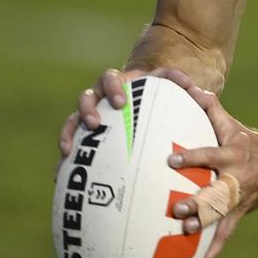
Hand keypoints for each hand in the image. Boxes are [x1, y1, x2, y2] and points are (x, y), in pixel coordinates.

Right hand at [56, 67, 190, 167]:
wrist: (158, 104)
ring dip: (70, 132)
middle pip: (87, 96)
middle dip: (88, 109)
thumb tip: (198, 92)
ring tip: (68, 151)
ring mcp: (95, 115)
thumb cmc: (170, 98)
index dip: (112, 88)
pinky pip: (74, 145)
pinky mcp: (89, 134)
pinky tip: (58, 178)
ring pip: (74, 119)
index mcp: (123, 84)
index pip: (111, 78)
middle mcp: (103, 98)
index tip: (118, 102)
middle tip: (95, 124)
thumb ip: (186, 88)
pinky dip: (65, 160)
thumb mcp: (178, 90)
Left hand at [167, 85, 257, 257]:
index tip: (171, 160)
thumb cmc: (247, 139)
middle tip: (176, 209)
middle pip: (215, 190)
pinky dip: (215, 248)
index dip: (192, 157)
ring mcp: (239, 198)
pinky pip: (227, 233)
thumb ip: (210, 108)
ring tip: (185, 234)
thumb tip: (189, 86)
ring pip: (221, 214)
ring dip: (204, 225)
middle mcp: (235, 178)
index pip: (210, 154)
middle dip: (197, 201)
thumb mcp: (232, 123)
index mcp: (231, 154)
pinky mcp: (240, 213)